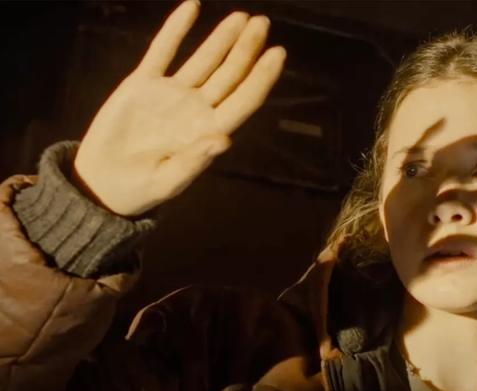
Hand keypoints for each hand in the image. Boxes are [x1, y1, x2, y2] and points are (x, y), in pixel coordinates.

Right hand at [72, 0, 285, 216]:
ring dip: (223, 38)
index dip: (262, 77)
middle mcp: (196, 109)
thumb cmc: (139, 190)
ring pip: (204, 60)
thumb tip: (224, 141)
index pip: (244, 100)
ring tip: (243, 17)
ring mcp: (172, 94)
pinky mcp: (143, 84)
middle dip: (247, 49)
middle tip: (263, 23)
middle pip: (230, 74)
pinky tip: (193, 7)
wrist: (101, 183)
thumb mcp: (166, 182)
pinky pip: (163, 50)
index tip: (279, 53)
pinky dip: (177, 29)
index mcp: (207, 131)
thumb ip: (194, 162)